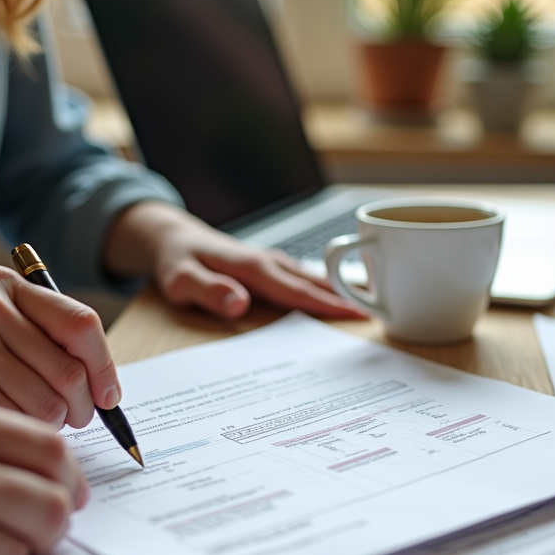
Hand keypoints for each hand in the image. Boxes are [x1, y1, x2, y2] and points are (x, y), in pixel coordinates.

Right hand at [0, 266, 119, 427]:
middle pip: (71, 368)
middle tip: (78, 417)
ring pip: (50, 400)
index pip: (81, 322)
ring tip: (35, 421)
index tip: (110, 395)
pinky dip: (25, 432)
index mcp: (3, 283)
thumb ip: (45, 335)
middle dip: (84, 404)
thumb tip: (108, 385)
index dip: (104, 365)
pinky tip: (7, 427)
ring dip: (54, 423)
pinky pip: (20, 419)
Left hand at [105, 202, 366, 319]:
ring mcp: (272, 262)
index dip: (330, 305)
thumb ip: (210, 292)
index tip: (359, 317)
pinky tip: (339, 298)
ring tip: (372, 309)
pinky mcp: (269, 266)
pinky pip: (303, 279)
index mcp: (254, 269)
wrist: (170, 236)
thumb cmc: (175, 261)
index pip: (299, 292)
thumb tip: (240, 303)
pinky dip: (325, 288)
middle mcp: (269, 263)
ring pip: (314, 279)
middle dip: (349, 300)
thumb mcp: (181, 281)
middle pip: (317, 284)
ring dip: (342, 292)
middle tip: (384, 318)